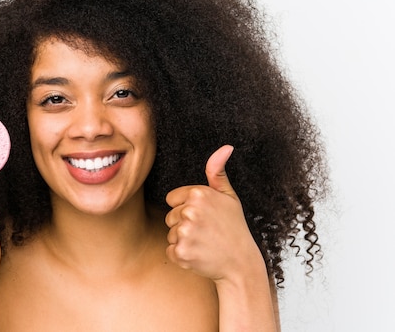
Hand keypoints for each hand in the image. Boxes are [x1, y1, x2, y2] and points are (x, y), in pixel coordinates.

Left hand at [165, 145, 263, 282]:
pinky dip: (182, 256)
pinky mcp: (181, 252)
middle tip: (206, 232)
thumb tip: (226, 147)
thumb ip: (218, 171)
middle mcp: (190, 211)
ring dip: (183, 240)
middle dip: (184, 225)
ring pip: (170, 233)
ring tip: (204, 243)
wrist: (241, 263)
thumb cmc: (234, 228)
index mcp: (199, 193)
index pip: (172, 199)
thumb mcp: (229, 197)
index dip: (186, 208)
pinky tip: (199, 254)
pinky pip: (170, 250)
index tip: (204, 217)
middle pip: (170, 217)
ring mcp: (185, 232)